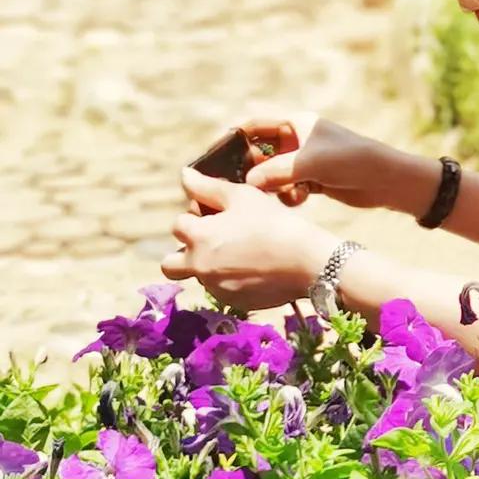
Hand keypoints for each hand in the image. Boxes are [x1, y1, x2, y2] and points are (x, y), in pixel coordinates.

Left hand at [162, 168, 336, 311]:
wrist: (307, 262)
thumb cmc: (274, 223)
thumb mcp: (242, 197)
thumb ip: (207, 187)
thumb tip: (184, 175)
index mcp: (199, 237)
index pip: (178, 225)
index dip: (196, 217)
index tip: (218, 214)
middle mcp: (200, 267)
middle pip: (170, 264)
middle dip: (184, 252)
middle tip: (210, 243)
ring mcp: (216, 288)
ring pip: (200, 277)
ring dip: (210, 265)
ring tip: (243, 253)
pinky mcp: (235, 303)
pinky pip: (223, 291)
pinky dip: (233, 280)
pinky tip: (257, 268)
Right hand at [236, 109, 392, 208]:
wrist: (386, 180)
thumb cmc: (350, 160)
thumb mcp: (309, 163)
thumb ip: (275, 172)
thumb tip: (247, 183)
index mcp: (295, 122)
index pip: (253, 125)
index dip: (232, 138)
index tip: (214, 156)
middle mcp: (296, 139)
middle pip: (259, 152)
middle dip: (250, 170)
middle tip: (239, 188)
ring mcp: (304, 160)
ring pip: (272, 174)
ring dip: (270, 186)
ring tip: (277, 195)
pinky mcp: (312, 180)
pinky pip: (287, 188)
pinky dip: (287, 195)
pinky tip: (299, 199)